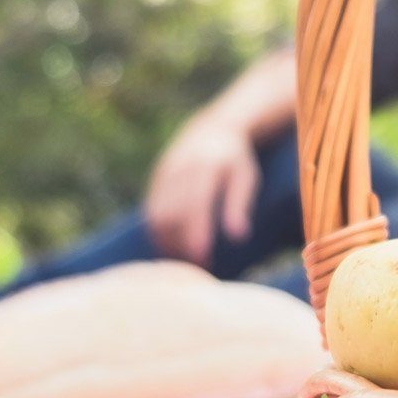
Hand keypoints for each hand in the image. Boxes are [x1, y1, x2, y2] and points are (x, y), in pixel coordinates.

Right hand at [143, 113, 262, 266]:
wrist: (211, 129)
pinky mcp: (155, 180)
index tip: (202, 258)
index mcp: (205, 167)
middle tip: (199, 268)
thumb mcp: (245, 178)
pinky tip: (174, 249)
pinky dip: (159, 233)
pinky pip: (151, 211)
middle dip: (181, 244)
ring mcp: (164, 174)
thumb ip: (239, 205)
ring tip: (187, 262)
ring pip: (157, 215)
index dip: (196, 232)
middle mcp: (180, 169)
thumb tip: (238, 238)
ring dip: (168, 242)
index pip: (196, 204)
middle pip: (172, 214)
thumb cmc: (235, 160)